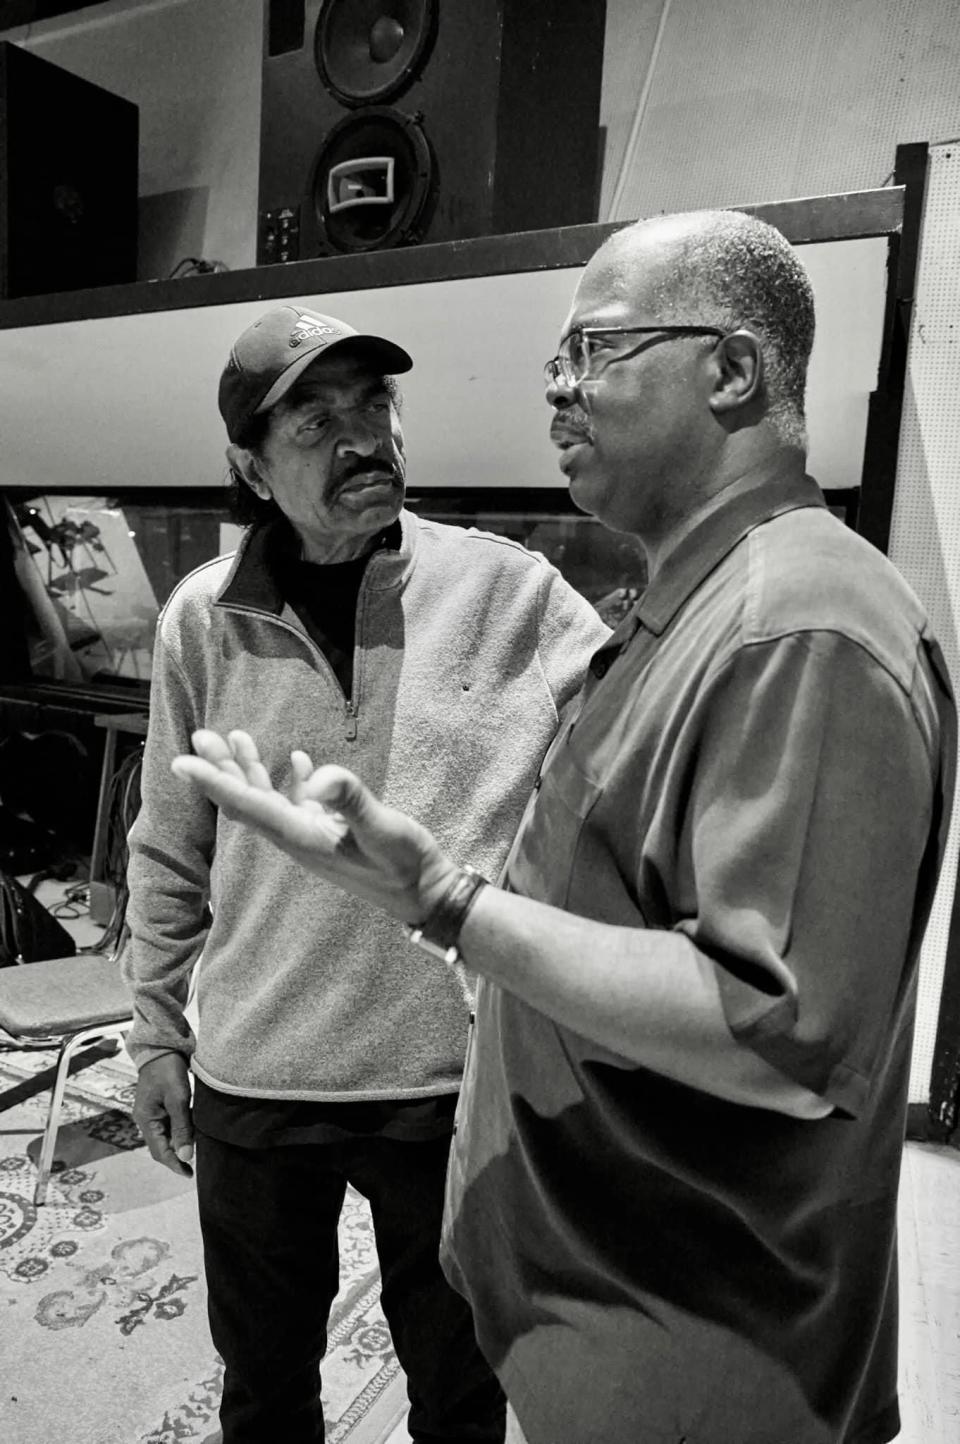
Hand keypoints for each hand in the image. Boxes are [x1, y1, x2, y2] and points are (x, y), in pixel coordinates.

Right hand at [133, 1052, 194, 1176]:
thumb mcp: (177, 1099)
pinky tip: (192, 1134)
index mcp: (146, 1119)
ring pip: (165, 1137)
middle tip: (193, 1168)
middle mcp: (146, 1119)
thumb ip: (182, 1128)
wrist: (161, 1047)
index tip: (189, 1174)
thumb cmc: (168, 1070)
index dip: (174, 1164)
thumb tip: (185, 1156)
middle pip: (161, 1146)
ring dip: (178, 1146)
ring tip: (195, 1152)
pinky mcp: (159, 1106)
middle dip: (176, 1158)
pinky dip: (179, 1133)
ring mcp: (151, 1113)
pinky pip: (168, 1126)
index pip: (159, 1151)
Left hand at [171, 729, 457, 923]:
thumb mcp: (382, 830)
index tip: (182, 761)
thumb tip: (319, 777)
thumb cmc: (405, 866)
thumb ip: (351, 802)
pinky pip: (299, 804)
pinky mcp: (330, 835)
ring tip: (236, 738)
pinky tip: (294, 760)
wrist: (425, 895)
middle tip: (200, 737)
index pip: (247, 805)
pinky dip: (290, 780)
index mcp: (301, 837)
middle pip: (247, 801)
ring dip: (248, 771)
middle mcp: (298, 838)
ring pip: (267, 801)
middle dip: (221, 769)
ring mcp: (313, 837)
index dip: (213, 781)